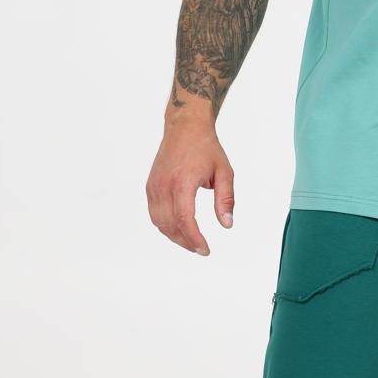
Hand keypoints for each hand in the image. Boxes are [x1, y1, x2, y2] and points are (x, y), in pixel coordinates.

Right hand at [146, 124, 234, 255]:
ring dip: (174, 236)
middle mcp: (164, 185)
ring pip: (159, 222)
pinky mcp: (150, 186)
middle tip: (201, 249)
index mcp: (182, 181)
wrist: (185, 127)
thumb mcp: (224, 172)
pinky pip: (154, 213)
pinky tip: (178, 228)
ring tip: (191, 242)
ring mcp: (154, 186)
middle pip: (170, 225)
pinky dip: (165, 225)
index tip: (205, 249)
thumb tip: (226, 224)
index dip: (194, 239)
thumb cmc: (206, 147)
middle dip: (185, 242)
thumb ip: (226, 199)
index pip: (185, 219)